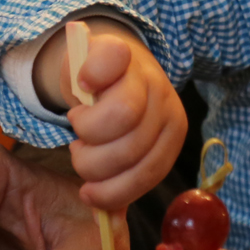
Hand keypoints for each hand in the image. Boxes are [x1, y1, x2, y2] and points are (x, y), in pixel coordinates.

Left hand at [31, 18, 186, 209]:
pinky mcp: (173, 145)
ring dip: (100, 176)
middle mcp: (156, 83)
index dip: (93, 72)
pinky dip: (117, 193)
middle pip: (121, 120)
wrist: (124, 83)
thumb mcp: (77, 65)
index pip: (109, 59)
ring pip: (136, 160)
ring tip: (86, 164)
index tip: (81, 85)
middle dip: (87, 144)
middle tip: (75, 146)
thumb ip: (79, 70)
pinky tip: (95, 192)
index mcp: (124, 55)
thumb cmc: (94, 81)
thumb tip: (86, 80)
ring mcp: (170, 115)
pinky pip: (148, 179)